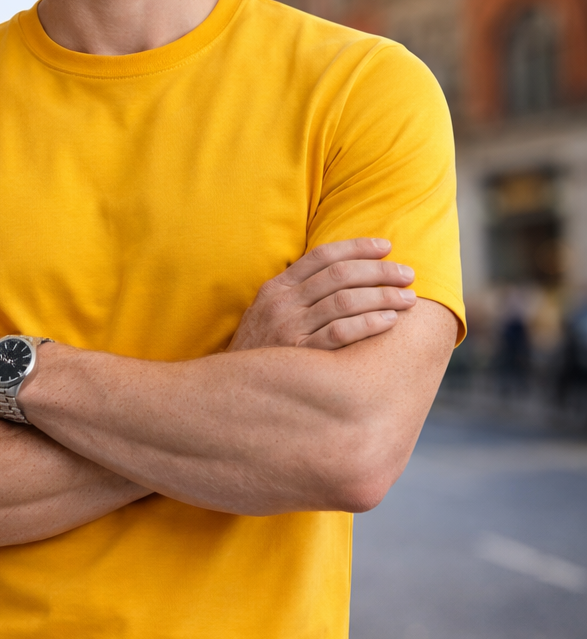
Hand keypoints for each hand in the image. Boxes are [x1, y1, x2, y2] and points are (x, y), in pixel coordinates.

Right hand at [229, 239, 416, 352]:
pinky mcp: (299, 356)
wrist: (230, 392)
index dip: (358, 247)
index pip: (322, 255)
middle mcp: (282, 304)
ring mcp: (289, 329)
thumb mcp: (266, 315)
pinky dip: (369, 323)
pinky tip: (390, 321)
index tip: (387, 247)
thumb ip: (296, 295)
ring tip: (408, 299)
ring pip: (345, 301)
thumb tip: (341, 275)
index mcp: (276, 288)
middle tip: (408, 275)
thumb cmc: (259, 353)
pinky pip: (341, 333)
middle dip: (380, 271)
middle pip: (340, 275)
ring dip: (382, 296)